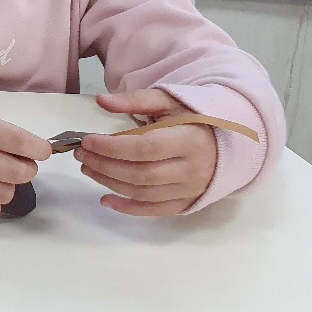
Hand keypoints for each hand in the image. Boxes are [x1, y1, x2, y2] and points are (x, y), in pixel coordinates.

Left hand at [75, 89, 216, 215]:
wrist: (231, 140)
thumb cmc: (194, 117)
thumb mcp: (169, 101)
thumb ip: (136, 100)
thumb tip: (102, 101)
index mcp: (190, 140)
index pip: (145, 148)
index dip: (113, 146)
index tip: (87, 140)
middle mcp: (192, 169)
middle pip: (142, 174)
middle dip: (105, 165)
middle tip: (81, 154)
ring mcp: (190, 189)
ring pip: (145, 193)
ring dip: (110, 183)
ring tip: (87, 168)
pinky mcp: (187, 202)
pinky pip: (155, 210)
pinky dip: (128, 209)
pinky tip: (105, 200)